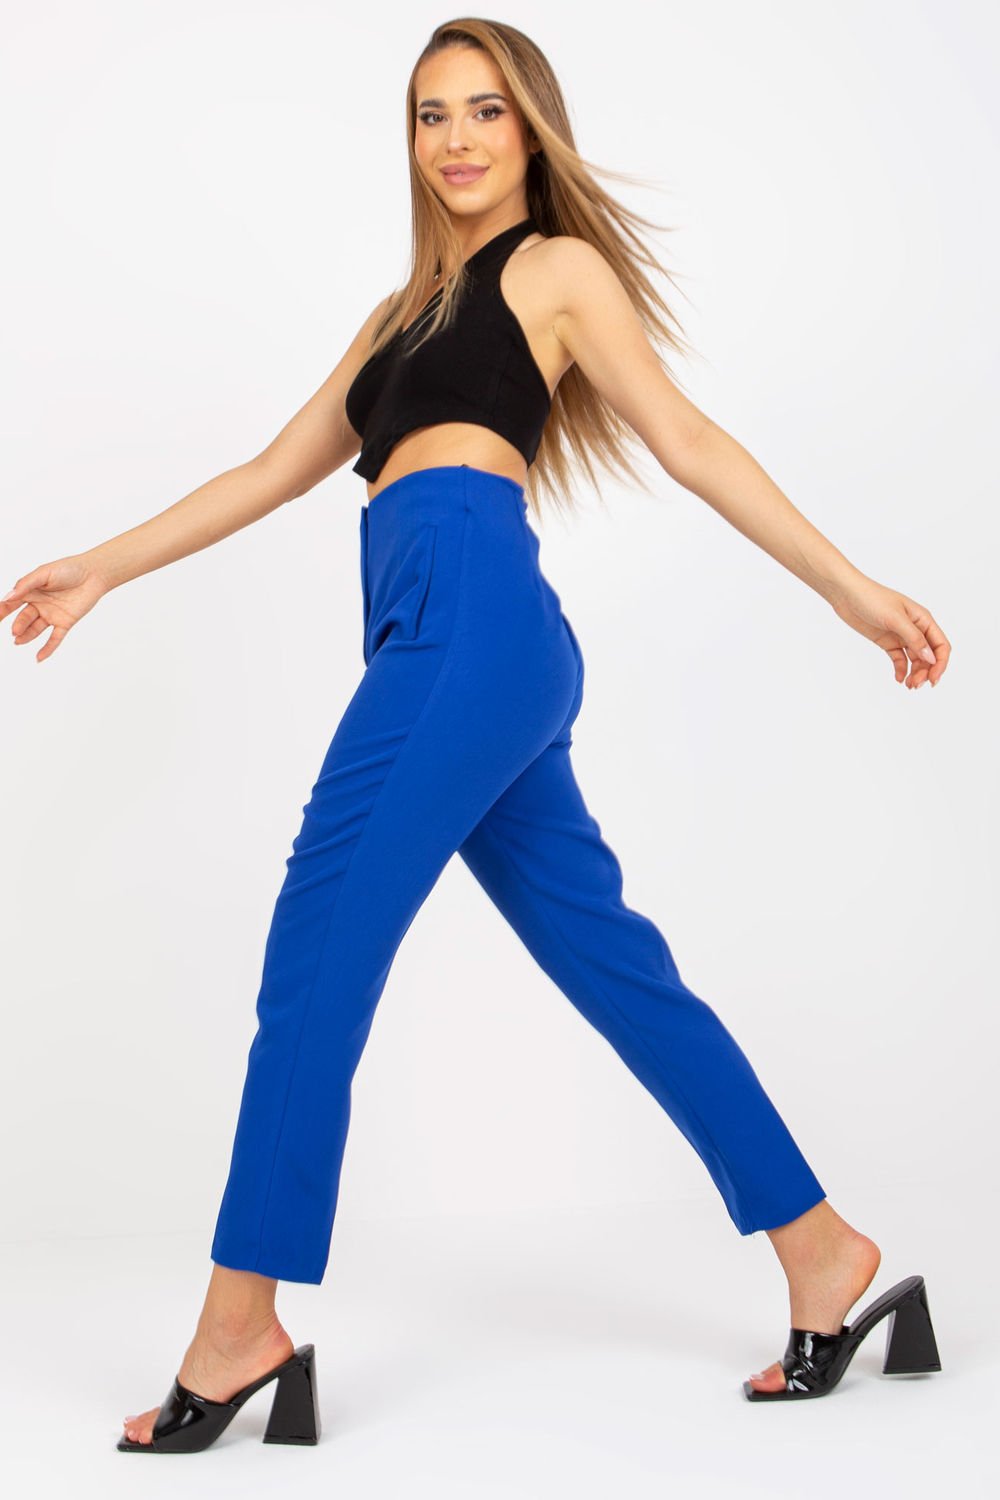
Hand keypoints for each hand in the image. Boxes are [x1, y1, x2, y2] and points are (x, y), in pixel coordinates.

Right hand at [0, 554, 111, 662]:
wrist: (94, 574)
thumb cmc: (69, 569)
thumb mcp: (44, 573)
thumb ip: (26, 584)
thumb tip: (8, 597)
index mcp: (31, 591)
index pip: (11, 603)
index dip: (2, 610)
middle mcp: (39, 604)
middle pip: (23, 618)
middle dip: (17, 625)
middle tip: (13, 631)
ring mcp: (52, 614)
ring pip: (36, 629)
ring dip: (27, 636)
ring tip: (18, 641)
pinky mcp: (65, 622)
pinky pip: (55, 638)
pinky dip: (47, 649)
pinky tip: (39, 658)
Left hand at [828, 575, 949, 688]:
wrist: (846, 595)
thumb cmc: (872, 599)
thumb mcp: (895, 619)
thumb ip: (914, 638)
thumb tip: (931, 657)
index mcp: (923, 619)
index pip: (940, 645)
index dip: (940, 663)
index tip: (932, 679)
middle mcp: (915, 628)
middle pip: (929, 655)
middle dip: (926, 672)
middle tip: (915, 685)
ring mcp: (901, 636)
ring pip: (915, 659)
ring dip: (915, 673)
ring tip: (908, 685)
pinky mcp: (887, 641)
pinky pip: (899, 659)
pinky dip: (901, 670)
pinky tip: (899, 678)